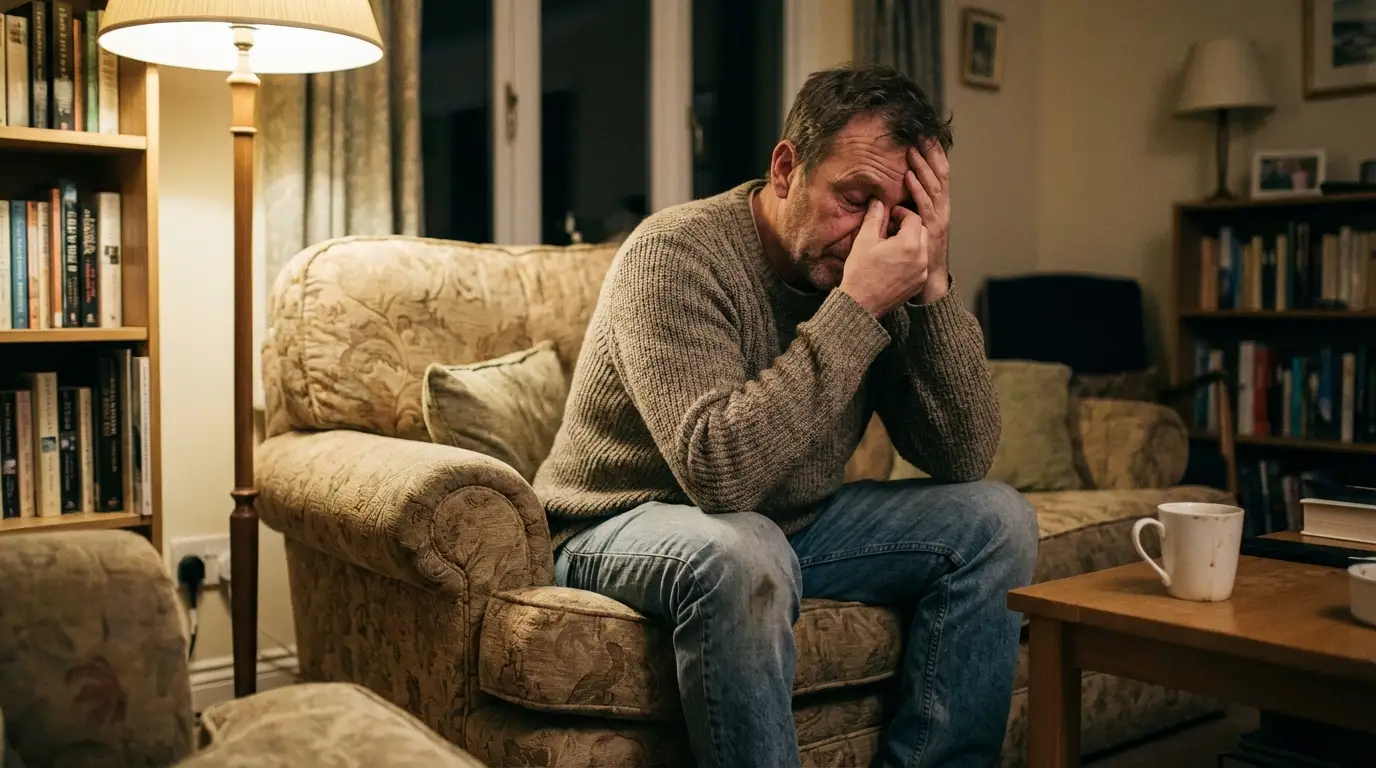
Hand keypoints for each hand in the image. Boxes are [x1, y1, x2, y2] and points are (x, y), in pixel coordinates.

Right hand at [840, 200, 928, 317]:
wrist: (861, 305)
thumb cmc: (861, 273)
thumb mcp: (864, 240)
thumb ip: (874, 217)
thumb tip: (878, 202)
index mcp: (909, 244)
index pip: (913, 218)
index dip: (901, 213)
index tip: (890, 215)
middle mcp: (921, 257)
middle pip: (922, 231)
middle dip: (909, 226)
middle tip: (891, 228)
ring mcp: (922, 272)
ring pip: (922, 247)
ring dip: (911, 242)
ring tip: (892, 245)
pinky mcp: (919, 283)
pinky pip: (921, 263)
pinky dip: (912, 257)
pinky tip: (895, 261)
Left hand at [904, 141, 950, 301]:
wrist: (931, 281)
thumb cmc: (920, 252)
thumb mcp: (916, 226)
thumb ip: (910, 208)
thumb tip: (899, 193)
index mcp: (939, 206)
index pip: (939, 174)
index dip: (935, 155)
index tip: (926, 136)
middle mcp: (943, 209)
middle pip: (940, 175)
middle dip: (931, 154)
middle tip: (921, 134)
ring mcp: (939, 218)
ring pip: (934, 187)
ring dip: (923, 166)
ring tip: (912, 149)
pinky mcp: (932, 229)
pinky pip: (925, 205)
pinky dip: (918, 189)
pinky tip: (910, 176)